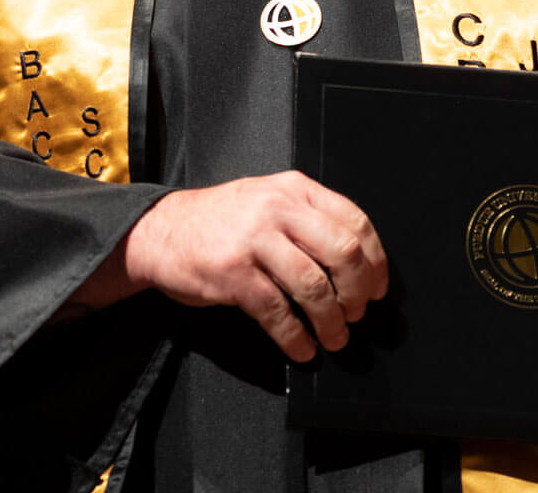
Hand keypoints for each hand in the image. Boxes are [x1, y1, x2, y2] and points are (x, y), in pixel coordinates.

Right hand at [122, 170, 388, 361]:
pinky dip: (296, 337)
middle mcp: (277, 208)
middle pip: (342, 252)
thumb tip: (357, 262)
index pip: (354, 220)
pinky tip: (302, 348)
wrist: (160, 231)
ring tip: (334, 337)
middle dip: (358, 291)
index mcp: (294, 189)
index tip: (378, 288)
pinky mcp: (233, 274)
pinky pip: (277, 312)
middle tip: (357, 313)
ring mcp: (254, 240)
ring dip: (331, 320)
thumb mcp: (268, 199)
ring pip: (313, 286)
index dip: (375, 260)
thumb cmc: (221, 221)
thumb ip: (308, 217)